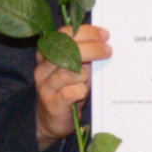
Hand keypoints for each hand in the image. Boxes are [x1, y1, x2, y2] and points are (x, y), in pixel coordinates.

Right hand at [33, 24, 109, 146]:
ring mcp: (45, 85)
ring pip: (68, 71)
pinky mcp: (52, 103)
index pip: (64, 34)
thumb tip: (104, 42)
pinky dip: (80, 90)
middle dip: (92, 48)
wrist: (51, 120)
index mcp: (47, 53)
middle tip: (108, 51)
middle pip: (67, 50)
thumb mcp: (74, 68)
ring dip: (85, 73)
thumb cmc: (67, 90)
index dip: (86, 32)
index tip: (104, 35)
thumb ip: (83, 55)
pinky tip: (82, 93)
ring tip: (90, 78)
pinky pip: (69, 92)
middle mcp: (43, 67)